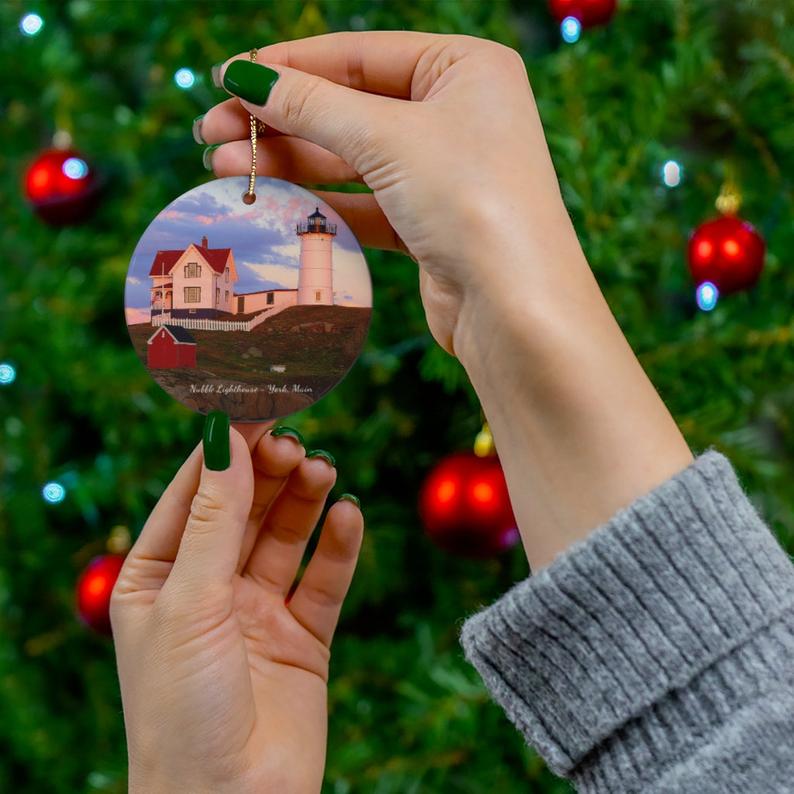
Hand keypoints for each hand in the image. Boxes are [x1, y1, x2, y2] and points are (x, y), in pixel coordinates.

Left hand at [111, 421, 362, 792]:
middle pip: (245, 508)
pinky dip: (339, 546)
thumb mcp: (189, 603)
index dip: (225, 449)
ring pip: (286, 536)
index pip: (193, 493)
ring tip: (323, 470)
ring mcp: (257, 611)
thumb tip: (227, 440)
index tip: (257, 406)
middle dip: (269, 472)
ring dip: (304, 500)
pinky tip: (349, 516)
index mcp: (158, 577)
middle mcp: (208, 588)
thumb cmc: (182, 711)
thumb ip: (214, 520)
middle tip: (295, 443)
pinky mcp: (303, 636)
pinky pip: (324, 579)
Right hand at [199, 31, 567, 356]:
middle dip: (280, 120)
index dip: (289, 66)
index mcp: (465, 68)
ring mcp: (445, 172)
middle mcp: (458, 114)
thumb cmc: (470, 201)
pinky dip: (320, 203)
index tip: (227, 77)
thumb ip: (313, 105)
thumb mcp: (387, 138)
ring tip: (224, 168)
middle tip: (211, 132)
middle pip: (350, 107)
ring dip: (289, 163)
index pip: (359, 55)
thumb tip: (246, 76)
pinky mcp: (431, 223)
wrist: (515, 308)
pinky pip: (365, 202)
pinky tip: (271, 202)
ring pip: (352, 158)